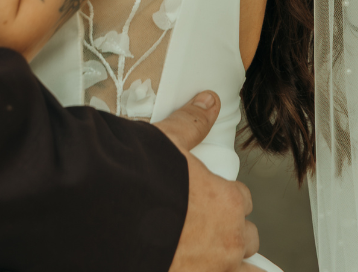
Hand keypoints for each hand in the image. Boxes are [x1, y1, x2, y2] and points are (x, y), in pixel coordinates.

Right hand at [158, 92, 259, 271]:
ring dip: (234, 264)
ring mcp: (212, 269)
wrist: (111, 214)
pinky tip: (192, 266)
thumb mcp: (168, 142)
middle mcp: (227, 241)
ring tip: (212, 256)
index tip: (210, 198)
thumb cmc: (142, 177)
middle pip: (246, 238)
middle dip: (231, 232)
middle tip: (206, 227)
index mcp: (227, 202)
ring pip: (245, 271)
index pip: (242, 199)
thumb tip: (209, 101)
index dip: (226, 197)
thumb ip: (192, 123)